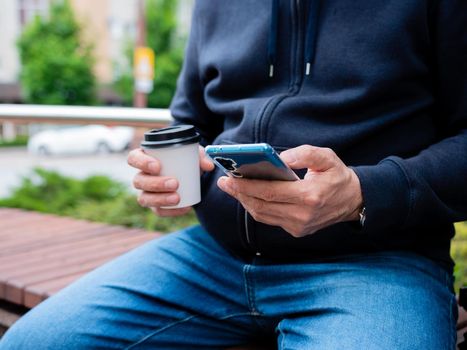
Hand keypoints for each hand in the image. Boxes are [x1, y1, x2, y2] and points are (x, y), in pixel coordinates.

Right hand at [127, 146, 213, 216]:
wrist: (190, 173)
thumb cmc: (186, 158)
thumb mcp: (193, 153)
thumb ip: (201, 156)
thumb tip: (208, 166)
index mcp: (145, 157)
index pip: (133, 158)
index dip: (141, 163)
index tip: (157, 166)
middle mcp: (142, 175)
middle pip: (138, 181)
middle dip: (155, 184)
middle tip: (175, 183)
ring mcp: (146, 192)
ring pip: (144, 199)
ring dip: (160, 199)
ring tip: (177, 198)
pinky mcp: (156, 205)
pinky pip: (158, 211)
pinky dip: (171, 211)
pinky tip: (184, 208)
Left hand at [217, 145, 362, 236]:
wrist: (354, 201)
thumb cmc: (337, 176)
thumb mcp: (327, 157)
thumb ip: (305, 154)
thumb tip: (282, 158)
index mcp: (309, 196)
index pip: (270, 192)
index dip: (247, 186)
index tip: (229, 178)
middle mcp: (302, 215)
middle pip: (261, 206)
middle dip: (239, 193)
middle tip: (224, 182)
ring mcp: (299, 226)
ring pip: (262, 215)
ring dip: (245, 201)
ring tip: (232, 187)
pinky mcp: (297, 230)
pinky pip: (270, 219)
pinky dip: (256, 208)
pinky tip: (248, 196)